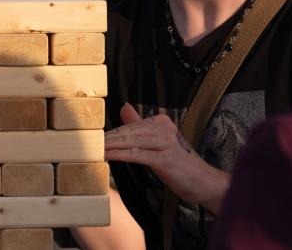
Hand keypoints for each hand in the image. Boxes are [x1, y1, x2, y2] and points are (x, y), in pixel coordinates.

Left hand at [104, 103, 229, 213]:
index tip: (94, 137)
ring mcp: (165, 143)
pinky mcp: (165, 159)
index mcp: (162, 122)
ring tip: (92, 149)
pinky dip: (121, 155)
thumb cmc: (180, 164)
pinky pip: (137, 155)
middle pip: (129, 132)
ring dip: (110, 146)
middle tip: (87, 142)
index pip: (130, 126)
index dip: (112, 133)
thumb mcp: (159, 142)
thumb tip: (124, 108)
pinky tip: (108, 156)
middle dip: (108, 138)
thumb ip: (141, 125)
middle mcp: (164, 128)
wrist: (204, 182)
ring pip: (131, 142)